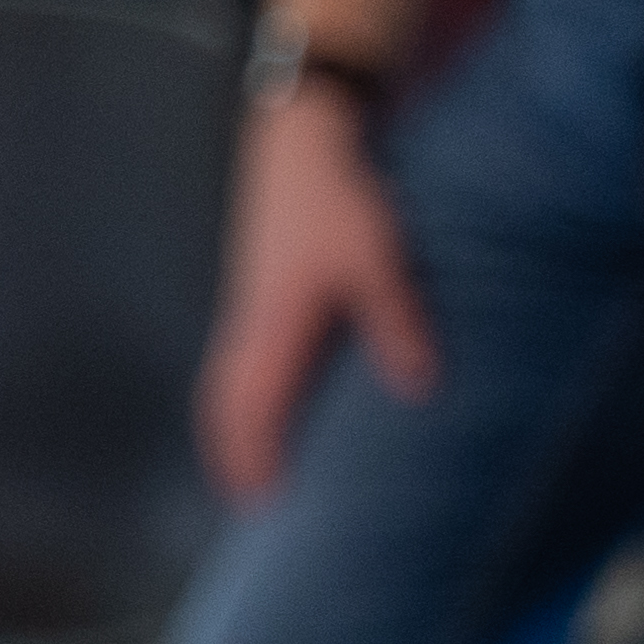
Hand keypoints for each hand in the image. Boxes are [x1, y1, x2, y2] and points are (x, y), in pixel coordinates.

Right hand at [200, 90, 436, 504]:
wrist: (301, 142)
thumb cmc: (338, 199)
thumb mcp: (379, 260)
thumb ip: (397, 324)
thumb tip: (419, 389)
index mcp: (274, 324)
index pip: (250, 407)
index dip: (251, 456)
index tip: (260, 502)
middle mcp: (252, 322)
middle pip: (224, 401)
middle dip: (232, 452)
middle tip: (248, 498)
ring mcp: (251, 305)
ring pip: (228, 379)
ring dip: (236, 423)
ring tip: (253, 458)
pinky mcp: (260, 290)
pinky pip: (240, 357)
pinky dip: (246, 392)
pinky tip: (272, 395)